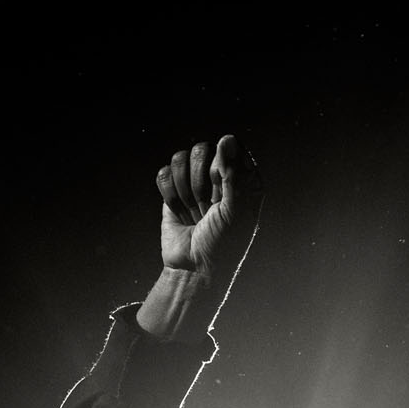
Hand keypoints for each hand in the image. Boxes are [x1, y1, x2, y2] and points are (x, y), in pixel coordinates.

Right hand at [158, 134, 262, 278]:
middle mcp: (221, 176)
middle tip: (207, 206)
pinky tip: (180, 212)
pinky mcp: (174, 190)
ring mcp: (196, 181)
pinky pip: (164, 174)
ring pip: (180, 159)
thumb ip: (233, 174)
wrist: (194, 269)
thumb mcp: (235, 211)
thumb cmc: (223, 244)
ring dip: (185, 190)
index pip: (229, 147)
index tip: (221, 189)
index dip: (220, 166)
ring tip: (195, 212)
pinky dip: (170, 195)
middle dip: (201, 181)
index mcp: (244, 178)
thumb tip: (226, 138)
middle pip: (201, 149)